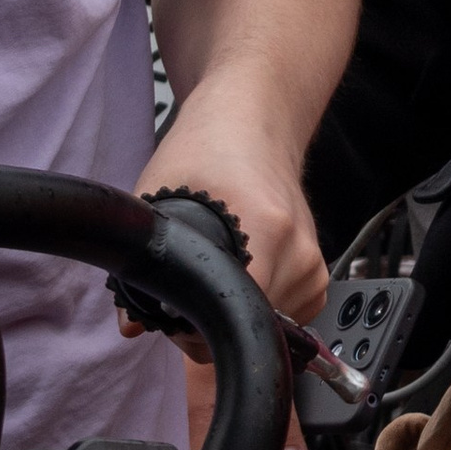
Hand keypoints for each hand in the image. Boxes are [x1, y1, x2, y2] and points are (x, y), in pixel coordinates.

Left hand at [137, 106, 328, 322]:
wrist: (254, 122)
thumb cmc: (205, 150)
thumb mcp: (157, 198)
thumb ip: (141, 266)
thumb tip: (132, 325)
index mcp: (267, 228)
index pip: (237, 313)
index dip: (194, 326)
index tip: (174, 308)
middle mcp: (299, 251)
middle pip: (247, 326)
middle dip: (207, 322)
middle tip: (186, 285)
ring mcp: (313, 264)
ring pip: (264, 327)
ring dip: (232, 314)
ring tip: (215, 270)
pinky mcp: (318, 273)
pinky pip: (283, 318)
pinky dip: (256, 308)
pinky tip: (240, 273)